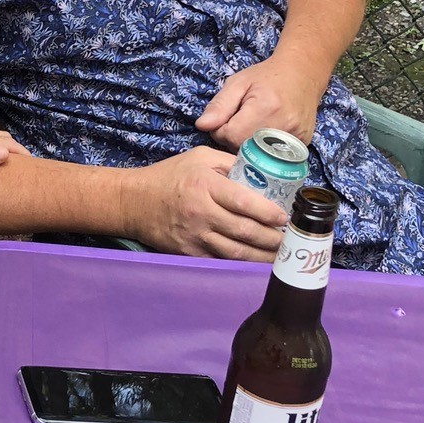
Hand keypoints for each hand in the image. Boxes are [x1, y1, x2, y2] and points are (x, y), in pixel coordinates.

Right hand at [128, 147, 287, 260]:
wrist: (133, 202)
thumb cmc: (169, 176)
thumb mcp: (199, 157)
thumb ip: (230, 162)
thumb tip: (261, 172)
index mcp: (205, 185)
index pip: (244, 202)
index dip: (268, 212)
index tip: (284, 217)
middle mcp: (201, 212)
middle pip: (245, 231)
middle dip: (273, 239)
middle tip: (291, 240)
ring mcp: (194, 236)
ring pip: (236, 252)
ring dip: (262, 257)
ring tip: (281, 256)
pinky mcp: (188, 253)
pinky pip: (220, 261)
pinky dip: (240, 264)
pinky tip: (255, 263)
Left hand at [195, 54, 325, 151]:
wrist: (302, 74)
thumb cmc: (267, 76)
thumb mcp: (238, 83)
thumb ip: (219, 105)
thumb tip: (202, 126)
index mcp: (265, 108)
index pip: (230, 136)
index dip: (223, 129)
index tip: (229, 117)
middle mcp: (283, 126)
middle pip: (244, 149)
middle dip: (236, 139)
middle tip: (243, 120)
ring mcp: (296, 138)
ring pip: (258, 157)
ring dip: (250, 146)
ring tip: (255, 125)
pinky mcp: (303, 145)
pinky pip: (274, 158)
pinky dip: (265, 149)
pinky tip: (268, 133)